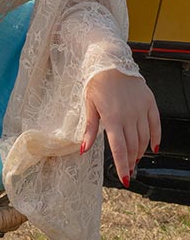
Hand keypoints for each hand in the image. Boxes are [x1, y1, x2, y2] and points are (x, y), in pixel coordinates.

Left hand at [81, 68, 161, 184]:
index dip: (122, 165)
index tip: (124, 178)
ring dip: (141, 151)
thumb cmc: (96, 82)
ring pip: (144, 138)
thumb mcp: (89, 105)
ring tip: (136, 158)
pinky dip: (156, 138)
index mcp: (112, 118)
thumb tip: (83, 149)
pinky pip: (156, 125)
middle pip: (132, 146)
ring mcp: (141, 110)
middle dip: (130, 160)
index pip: (119, 149)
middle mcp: (129, 116)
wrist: (110, 61)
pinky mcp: (150, 103)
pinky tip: (153, 147)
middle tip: (128, 169)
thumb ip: (90, 129)